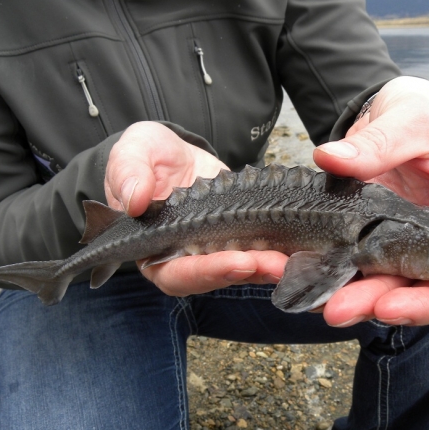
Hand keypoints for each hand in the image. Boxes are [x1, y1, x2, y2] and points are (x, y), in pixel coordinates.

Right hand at [104, 121, 286, 295]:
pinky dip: (280, 249)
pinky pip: (259, 248)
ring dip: (270, 265)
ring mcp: (215, 249)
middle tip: (278, 264)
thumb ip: (127, 173)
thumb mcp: (132, 152)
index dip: (207, 273)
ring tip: (294, 259)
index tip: (238, 263)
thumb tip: (135, 199)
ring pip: (243, 267)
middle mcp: (186, 257)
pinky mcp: (240, 236)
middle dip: (249, 272)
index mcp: (153, 248)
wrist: (172, 152)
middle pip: (217, 277)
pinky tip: (301, 247)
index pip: (176, 274)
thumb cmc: (146, 156)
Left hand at [314, 77, 428, 326]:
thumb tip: (331, 158)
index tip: (388, 305)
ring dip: (350, 295)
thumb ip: (380, 140)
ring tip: (317, 300)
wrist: (391, 111)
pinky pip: (354, 264)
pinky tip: (302, 274)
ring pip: (382, 283)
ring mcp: (403, 241)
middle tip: (337, 311)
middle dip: (376, 303)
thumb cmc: (418, 112)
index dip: (428, 298)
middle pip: (415, 287)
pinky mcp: (370, 238)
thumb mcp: (410, 116)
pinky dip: (330, 272)